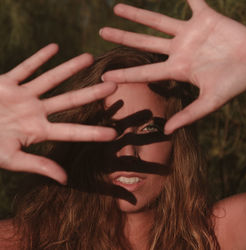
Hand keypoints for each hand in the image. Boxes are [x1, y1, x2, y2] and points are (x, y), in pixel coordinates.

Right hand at [0, 44, 116, 183]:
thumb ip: (38, 165)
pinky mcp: (6, 83)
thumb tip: (65, 179)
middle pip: (69, 100)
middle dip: (92, 94)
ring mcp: (22, 96)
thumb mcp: (10, 159)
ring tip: (90, 58)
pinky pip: (25, 67)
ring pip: (50, 79)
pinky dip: (38, 58)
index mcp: (37, 131)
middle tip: (114, 86)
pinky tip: (54, 47)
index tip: (115, 133)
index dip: (93, 133)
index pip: (72, 131)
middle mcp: (35, 111)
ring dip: (70, 68)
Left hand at [100, 0, 245, 133]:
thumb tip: (167, 130)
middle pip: (143, 43)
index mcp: (177, 69)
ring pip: (157, 21)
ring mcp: (190, 33)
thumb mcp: (210, 102)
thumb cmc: (234, 83)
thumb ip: (188, 115)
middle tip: (101, 33)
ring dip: (138, 14)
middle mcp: (178, 50)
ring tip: (116, 8)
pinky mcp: (206, 18)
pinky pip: (193, 0)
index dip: (124, 74)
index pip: (144, 72)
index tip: (105, 74)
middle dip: (123, 37)